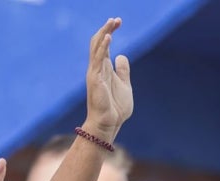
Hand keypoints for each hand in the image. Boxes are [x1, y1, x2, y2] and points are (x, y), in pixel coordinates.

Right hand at [82, 18, 132, 140]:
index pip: (104, 44)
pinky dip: (103, 47)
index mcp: (103, 68)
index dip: (109, 31)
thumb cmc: (115, 108)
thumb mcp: (124, 85)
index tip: (118, 21)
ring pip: (97, 47)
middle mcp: (97, 68)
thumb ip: (123, 71)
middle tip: (116, 19)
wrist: (109, 124)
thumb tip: (122, 56)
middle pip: (98, 42)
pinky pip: (98, 60)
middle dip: (107, 28)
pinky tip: (108, 36)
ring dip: (105, 33)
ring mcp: (95, 73)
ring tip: (113, 22)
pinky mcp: (95, 79)